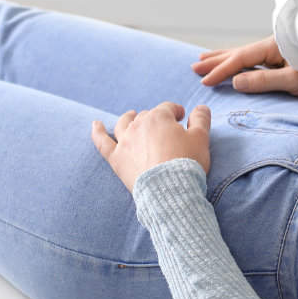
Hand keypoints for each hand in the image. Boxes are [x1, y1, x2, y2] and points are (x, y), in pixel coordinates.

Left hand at [91, 102, 211, 191]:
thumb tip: (201, 107)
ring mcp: (125, 142)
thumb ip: (201, 119)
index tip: (184, 119)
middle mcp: (138, 125)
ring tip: (132, 115)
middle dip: (157, 118)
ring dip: (129, 117)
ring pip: (124, 123)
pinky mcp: (116, 159)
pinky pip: (103, 143)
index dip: (177, 112)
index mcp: (159, 118)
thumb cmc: (187, 163)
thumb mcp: (201, 139)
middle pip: (147, 115)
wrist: (169, 191)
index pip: (168, 108)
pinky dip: (98, 132)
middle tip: (167, 128)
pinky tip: (96, 125)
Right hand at [191, 36, 297, 98]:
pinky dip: (243, 60)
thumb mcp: (294, 79)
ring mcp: (281, 50)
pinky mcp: (288, 56)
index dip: (221, 70)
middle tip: (195, 66)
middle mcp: (274, 45)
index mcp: (273, 48)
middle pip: (239, 53)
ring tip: (207, 58)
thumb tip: (235, 81)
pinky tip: (240, 61)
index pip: (240, 60)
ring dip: (227, 57)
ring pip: (247, 53)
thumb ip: (264, 81)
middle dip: (217, 60)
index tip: (204, 81)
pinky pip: (257, 57)